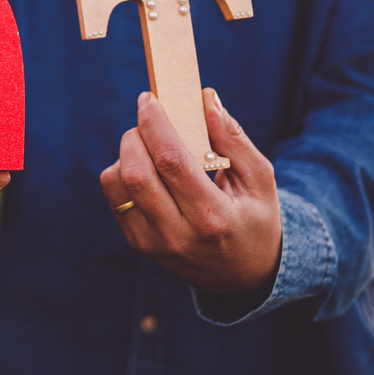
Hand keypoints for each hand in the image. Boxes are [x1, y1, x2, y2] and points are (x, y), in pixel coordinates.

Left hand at [99, 89, 281, 293]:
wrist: (244, 276)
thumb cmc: (254, 218)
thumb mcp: (259, 179)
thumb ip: (233, 138)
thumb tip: (206, 98)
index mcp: (212, 216)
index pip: (170, 161)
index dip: (154, 124)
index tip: (149, 100)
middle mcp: (177, 233)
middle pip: (135, 172)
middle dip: (135, 135)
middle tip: (150, 120)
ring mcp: (152, 242)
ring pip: (116, 183)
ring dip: (126, 154)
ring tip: (151, 148)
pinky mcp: (137, 243)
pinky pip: (114, 197)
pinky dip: (123, 173)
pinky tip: (148, 170)